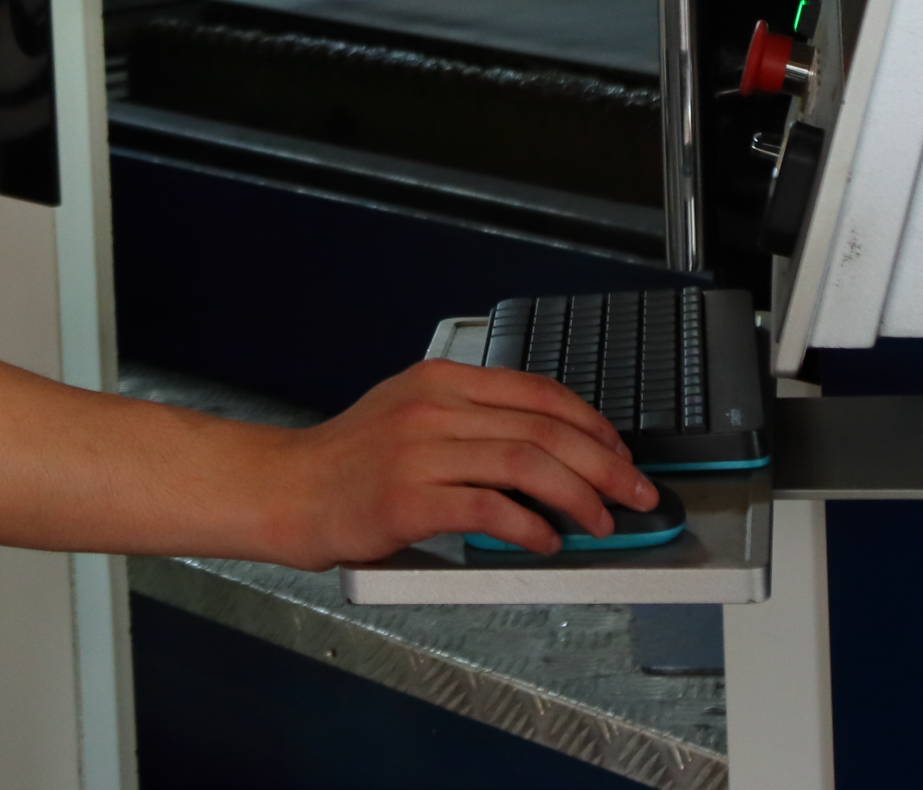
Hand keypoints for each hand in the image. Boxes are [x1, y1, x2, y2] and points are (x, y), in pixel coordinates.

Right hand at [261, 359, 659, 566]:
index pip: (538, 391)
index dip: (592, 423)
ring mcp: (419, 451)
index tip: (620, 452)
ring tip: (601, 521)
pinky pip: (489, 508)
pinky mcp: (408, 498)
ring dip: (578, 496)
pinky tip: (545, 541)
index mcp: (440, 380)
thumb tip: (549, 453)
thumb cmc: (349, 462)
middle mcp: (433, 407)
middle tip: (636, 493)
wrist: (287, 490)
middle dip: (604, 463)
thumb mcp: (410, 415)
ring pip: (525, 463)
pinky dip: (529, 527)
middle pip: (543, 427)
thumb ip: (472, 423)